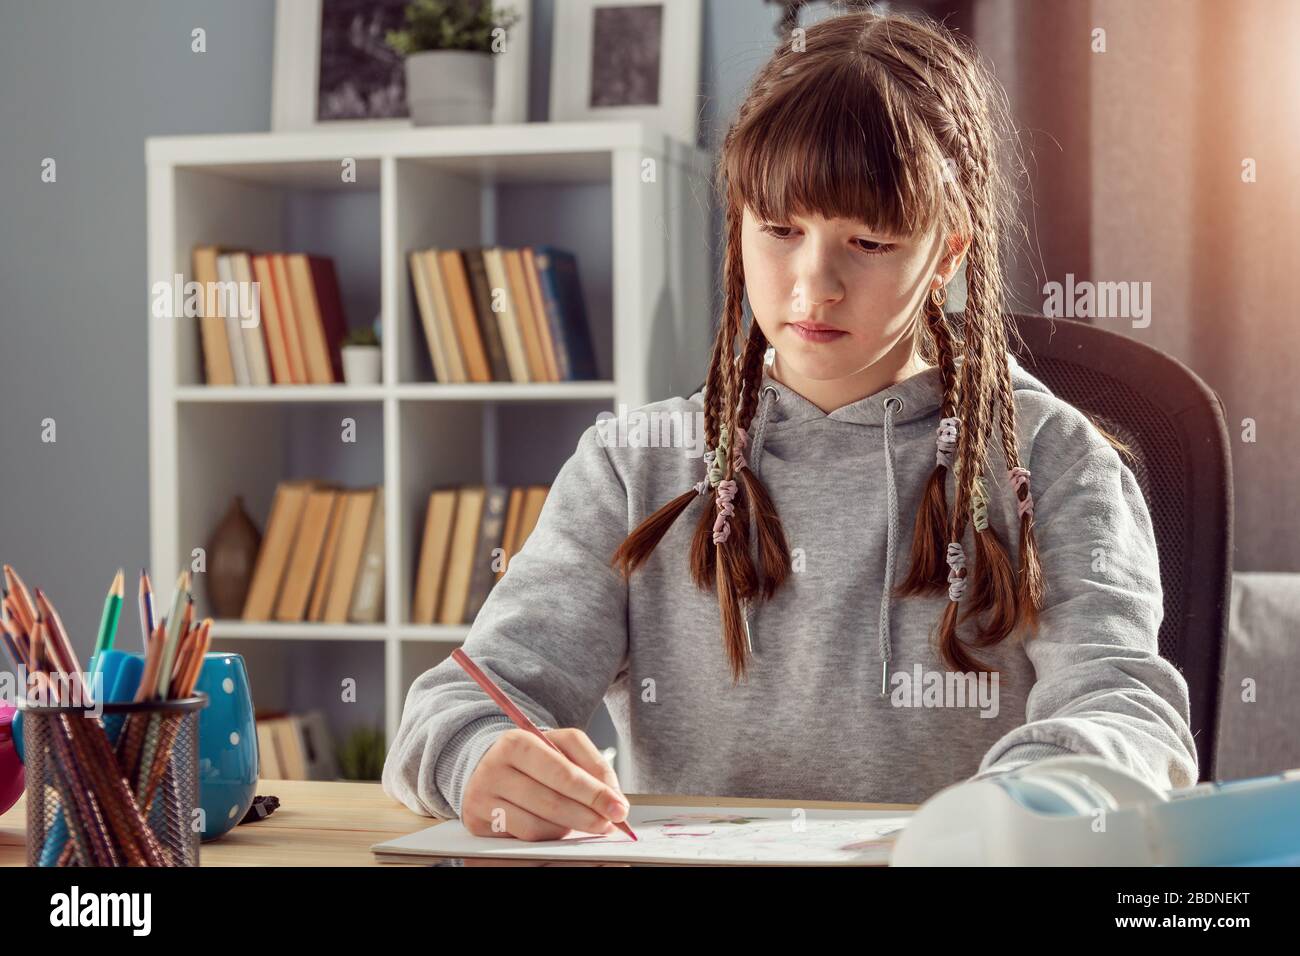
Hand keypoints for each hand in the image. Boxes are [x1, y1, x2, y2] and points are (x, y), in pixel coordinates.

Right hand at [461, 727, 629, 840]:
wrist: (488, 765)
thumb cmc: (533, 756)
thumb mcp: (562, 745)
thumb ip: (592, 764)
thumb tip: (613, 796)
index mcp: (516, 742)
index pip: (563, 773)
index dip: (594, 793)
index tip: (620, 807)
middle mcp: (494, 770)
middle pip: (551, 802)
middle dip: (588, 816)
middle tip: (610, 823)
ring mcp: (482, 799)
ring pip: (539, 826)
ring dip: (569, 828)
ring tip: (585, 821)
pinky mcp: (479, 823)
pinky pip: (525, 839)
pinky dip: (549, 835)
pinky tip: (560, 826)